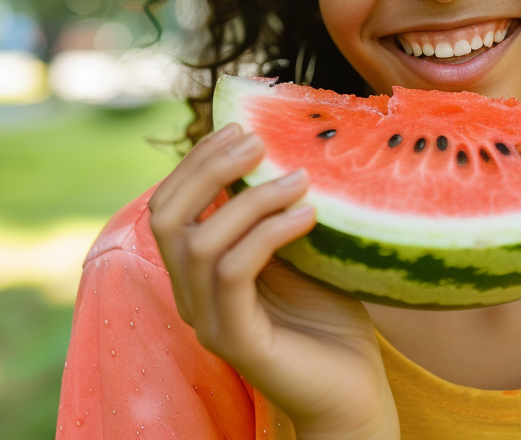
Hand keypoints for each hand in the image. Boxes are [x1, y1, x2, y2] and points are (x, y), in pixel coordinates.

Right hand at [148, 123, 399, 439]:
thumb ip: (272, 213)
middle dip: (207, 169)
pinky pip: (234, 273)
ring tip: (298, 179)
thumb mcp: (296, 252)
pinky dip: (268, 234)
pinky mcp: (236, 340)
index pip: (169, 205)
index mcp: (196, 272)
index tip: (240, 127)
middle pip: (167, 218)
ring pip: (200, 243)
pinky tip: (308, 215)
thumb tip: (278, 148)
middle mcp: (190, 296)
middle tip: (257, 141)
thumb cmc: (328, 321)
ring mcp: (208, 321)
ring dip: (250, 200)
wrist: (353, 393)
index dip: (196, 161)